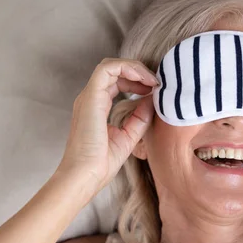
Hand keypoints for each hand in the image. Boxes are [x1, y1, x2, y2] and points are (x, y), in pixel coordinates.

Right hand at [57, 58, 156, 193]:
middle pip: (114, 71)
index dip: (137, 81)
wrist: (85, 176)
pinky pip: (107, 70)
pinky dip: (127, 69)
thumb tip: (151, 100)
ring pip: (111, 66)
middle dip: (138, 72)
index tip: (154, 90)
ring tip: (152, 81)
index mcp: (97, 107)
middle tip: (157, 83)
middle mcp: (91, 99)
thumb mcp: (128, 137)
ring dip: (135, 68)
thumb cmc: (101, 164)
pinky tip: (144, 81)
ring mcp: (89, 97)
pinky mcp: (91, 97)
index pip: (116, 82)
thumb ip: (139, 118)